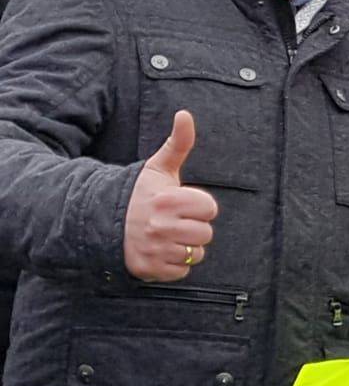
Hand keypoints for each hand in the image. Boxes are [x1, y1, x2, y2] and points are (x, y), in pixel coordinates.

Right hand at [123, 110, 217, 281]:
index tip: (182, 204)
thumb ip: (178, 143)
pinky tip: (160, 251)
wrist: (101, 221)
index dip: (199, 207)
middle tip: (174, 221)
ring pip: (195, 254)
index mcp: (168, 199)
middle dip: (194, 228)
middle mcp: (161, 225)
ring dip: (185, 247)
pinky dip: (173, 264)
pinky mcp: (148, 269)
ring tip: (167, 236)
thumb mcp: (157, 167)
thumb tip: (184, 114)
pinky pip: (181, 271)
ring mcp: (154, 249)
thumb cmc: (137, 193)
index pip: (210, 209)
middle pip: (205, 234)